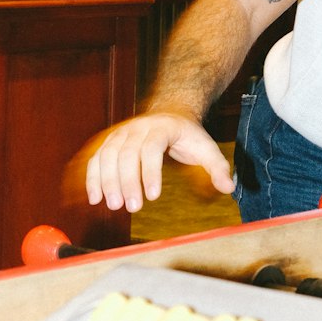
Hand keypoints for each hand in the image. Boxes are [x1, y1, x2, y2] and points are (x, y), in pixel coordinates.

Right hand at [84, 113, 234, 212]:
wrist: (169, 113)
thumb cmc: (189, 136)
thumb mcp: (207, 147)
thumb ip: (217, 167)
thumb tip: (229, 188)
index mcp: (161, 127)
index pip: (152, 148)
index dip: (151, 171)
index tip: (154, 196)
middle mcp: (136, 128)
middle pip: (126, 153)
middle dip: (127, 181)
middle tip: (131, 207)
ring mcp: (120, 134)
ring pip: (107, 156)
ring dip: (107, 181)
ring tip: (113, 206)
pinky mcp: (108, 143)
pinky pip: (96, 159)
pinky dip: (93, 178)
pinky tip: (95, 199)